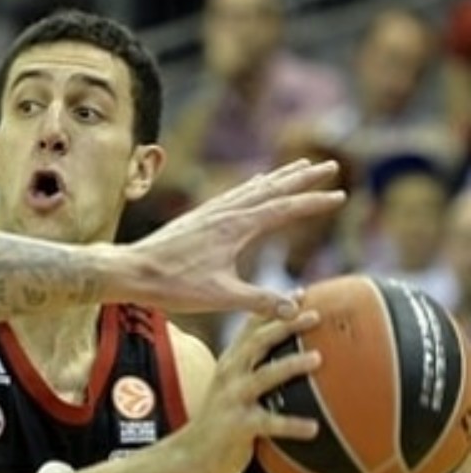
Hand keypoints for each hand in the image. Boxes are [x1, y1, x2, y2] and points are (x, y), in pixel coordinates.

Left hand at [128, 159, 344, 316]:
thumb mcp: (220, 297)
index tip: (341, 194)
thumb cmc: (172, 285)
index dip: (314, 202)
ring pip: (252, 188)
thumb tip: (297, 308)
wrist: (130, 271)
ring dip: (278, 177)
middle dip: (302, 178)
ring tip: (298, 167)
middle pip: (272, 188)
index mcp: (236, 227)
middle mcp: (225, 212)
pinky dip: (251, 186)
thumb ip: (260, 301)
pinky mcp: (197, 217)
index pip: (284, 208)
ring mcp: (209, 212)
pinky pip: (232, 194)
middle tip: (330, 164)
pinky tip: (252, 185)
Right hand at [186, 308, 321, 472]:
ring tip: (318, 358)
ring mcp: (233, 398)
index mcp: (231, 362)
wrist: (191, 454)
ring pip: (264, 376)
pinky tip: (313, 428)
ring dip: (291, 365)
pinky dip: (292, 424)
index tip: (301, 292)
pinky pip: (269, 423)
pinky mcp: (237, 425)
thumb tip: (299, 359)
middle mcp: (230, 374)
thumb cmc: (222, 419)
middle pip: (258, 342)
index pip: (252, 327)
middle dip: (286, 326)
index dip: (275, 308)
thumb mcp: (234, 387)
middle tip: (315, 315)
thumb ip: (258, 371)